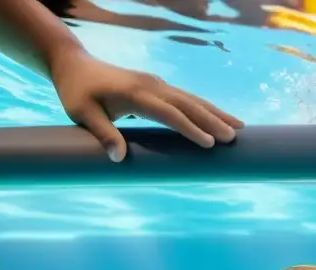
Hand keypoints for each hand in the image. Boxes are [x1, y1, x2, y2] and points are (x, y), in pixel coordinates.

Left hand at [49, 48, 242, 161]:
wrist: (75, 65)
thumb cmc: (76, 92)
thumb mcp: (81, 114)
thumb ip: (102, 133)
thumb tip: (119, 158)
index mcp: (135, 93)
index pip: (168, 113)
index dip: (189, 128)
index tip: (209, 143)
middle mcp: (151, 86)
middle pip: (188, 104)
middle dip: (212, 121)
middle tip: (234, 138)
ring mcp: (157, 84)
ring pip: (192, 99)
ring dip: (216, 113)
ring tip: (240, 128)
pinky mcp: (160, 86)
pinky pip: (188, 98)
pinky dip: (207, 108)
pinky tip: (222, 118)